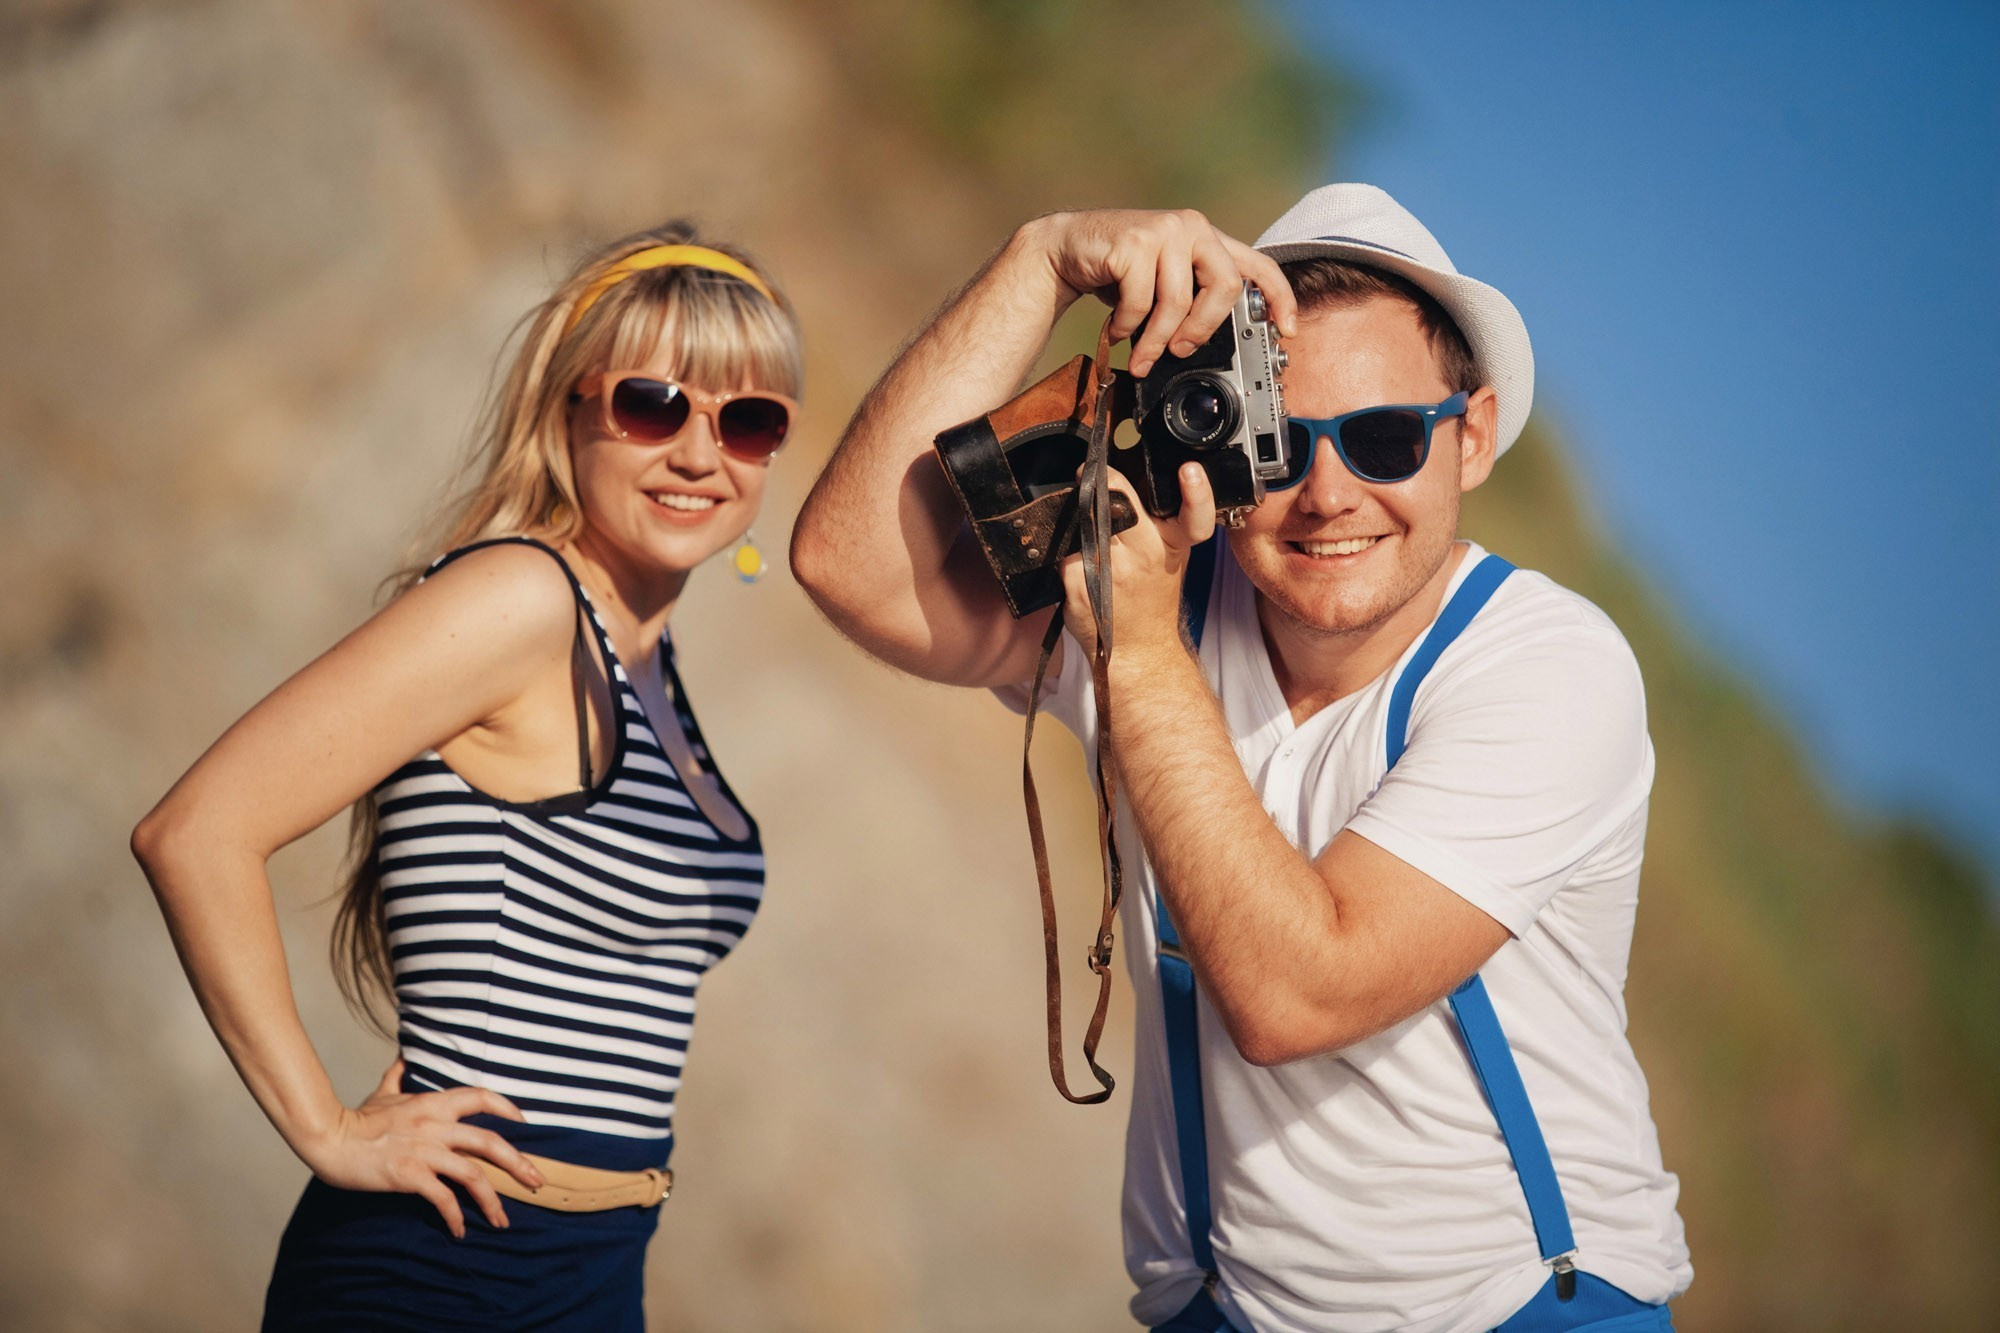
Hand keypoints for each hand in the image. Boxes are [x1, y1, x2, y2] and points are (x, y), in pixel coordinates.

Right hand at [296, 1059, 546, 1238]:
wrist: (328, 1138)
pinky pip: (443, 1198)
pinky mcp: (409, 1175)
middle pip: (490, 1141)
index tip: (525, 1124)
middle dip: (519, 1163)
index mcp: (434, 1103)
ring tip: (502, 1221)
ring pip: (473, 1174)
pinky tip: (460, 1231)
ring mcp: (424, 1150)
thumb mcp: (383, 1091)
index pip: (481, 1097)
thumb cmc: (357, 1118)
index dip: (508, 1108)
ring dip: (493, 1201)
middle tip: (537, 1181)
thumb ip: (398, 1075)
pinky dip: (455, 1217)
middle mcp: (435, 1125)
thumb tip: (403, 1058)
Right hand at [1020, 209, 1297, 375]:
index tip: (1287, 331)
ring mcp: (1164, 230)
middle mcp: (1192, 228)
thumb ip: (1192, 300)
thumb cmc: (1120, 271)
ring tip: (1142, 355)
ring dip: (1156, 340)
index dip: (1280, 299)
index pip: (1259, 264)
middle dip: (1204, 329)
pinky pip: (1140, 302)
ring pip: (1178, 302)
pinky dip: (1127, 327)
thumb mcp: (1164, 282)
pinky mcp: (1134, 242)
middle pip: (1226, 286)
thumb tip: (1211, 346)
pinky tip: (1117, 329)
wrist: (1066, 248)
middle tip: (1181, 351)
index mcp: (1208, 239)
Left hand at [1060, 462, 1217, 669]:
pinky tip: (1074, 561)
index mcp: (1172, 545)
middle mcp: (1146, 555)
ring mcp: (1111, 571)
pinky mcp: (1079, 585)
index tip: (1189, 471)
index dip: (1196, 493)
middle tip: (1089, 474)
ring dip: (1076, 516)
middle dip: (1103, 481)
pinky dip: (1064, 549)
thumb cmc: (1152, 599)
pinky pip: (1064, 550)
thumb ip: (1155, 522)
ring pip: (1083, 521)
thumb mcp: (1171, 558)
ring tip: (1082, 526)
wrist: (1140, 649)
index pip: (1194, 516)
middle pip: (1118, 501)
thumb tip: (1121, 479)